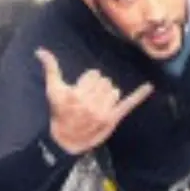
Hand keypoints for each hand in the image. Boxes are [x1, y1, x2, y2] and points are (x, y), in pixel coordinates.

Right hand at [36, 48, 152, 154]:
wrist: (66, 140)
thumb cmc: (60, 112)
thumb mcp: (53, 90)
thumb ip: (50, 68)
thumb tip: (40, 50)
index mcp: (76, 95)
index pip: (93, 75)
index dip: (88, 80)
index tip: (81, 91)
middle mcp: (90, 104)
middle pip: (105, 82)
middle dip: (97, 88)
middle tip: (88, 99)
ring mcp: (103, 113)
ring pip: (115, 90)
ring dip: (108, 95)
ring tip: (97, 104)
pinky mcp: (113, 119)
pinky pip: (128, 104)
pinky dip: (139, 95)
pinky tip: (149, 86)